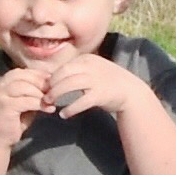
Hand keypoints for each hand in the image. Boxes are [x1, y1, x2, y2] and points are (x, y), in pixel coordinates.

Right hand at [0, 62, 55, 140]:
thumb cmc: (14, 121)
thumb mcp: (25, 101)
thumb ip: (33, 92)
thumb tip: (50, 82)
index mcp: (2, 82)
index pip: (22, 72)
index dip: (38, 75)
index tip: (52, 81)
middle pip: (24, 77)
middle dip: (40, 84)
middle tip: (53, 92)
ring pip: (25, 88)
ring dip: (41, 94)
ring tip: (51, 101)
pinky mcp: (4, 106)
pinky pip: (27, 101)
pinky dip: (40, 104)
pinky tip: (49, 110)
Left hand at [23, 47, 138, 127]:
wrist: (131, 91)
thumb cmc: (108, 81)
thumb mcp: (93, 69)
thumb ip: (76, 72)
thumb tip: (53, 78)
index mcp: (87, 59)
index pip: (63, 67)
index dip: (51, 77)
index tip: (45, 87)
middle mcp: (91, 67)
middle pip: (63, 73)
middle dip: (51, 85)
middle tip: (44, 95)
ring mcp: (96, 80)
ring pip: (69, 85)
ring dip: (56, 94)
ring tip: (49, 103)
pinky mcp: (100, 95)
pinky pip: (80, 102)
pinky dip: (70, 108)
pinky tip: (64, 114)